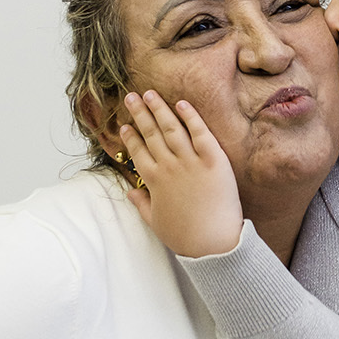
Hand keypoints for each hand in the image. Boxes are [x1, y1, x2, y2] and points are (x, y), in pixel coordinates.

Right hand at [119, 91, 243, 257]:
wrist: (213, 244)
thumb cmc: (185, 237)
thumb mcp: (155, 222)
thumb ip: (141, 204)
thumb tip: (130, 192)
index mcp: (154, 181)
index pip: (138, 152)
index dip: (130, 137)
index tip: (124, 125)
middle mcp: (169, 167)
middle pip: (150, 134)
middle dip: (139, 113)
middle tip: (131, 96)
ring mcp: (190, 162)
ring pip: (171, 128)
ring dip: (159, 109)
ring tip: (150, 93)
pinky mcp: (213, 160)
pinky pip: (200, 133)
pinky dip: (191, 116)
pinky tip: (181, 103)